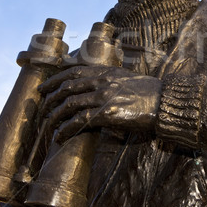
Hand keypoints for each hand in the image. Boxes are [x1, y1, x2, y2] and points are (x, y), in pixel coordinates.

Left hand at [38, 65, 161, 142]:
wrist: (164, 102)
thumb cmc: (147, 92)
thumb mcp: (125, 77)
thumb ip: (107, 78)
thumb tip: (93, 83)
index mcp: (105, 71)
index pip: (73, 71)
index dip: (55, 80)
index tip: (44, 88)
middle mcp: (102, 81)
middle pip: (67, 88)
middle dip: (50, 98)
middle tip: (42, 108)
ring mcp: (104, 97)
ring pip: (70, 104)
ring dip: (55, 115)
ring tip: (48, 124)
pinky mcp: (108, 113)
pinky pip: (80, 121)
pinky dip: (66, 128)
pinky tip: (60, 135)